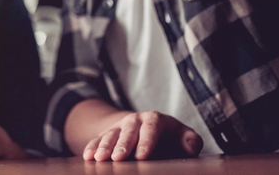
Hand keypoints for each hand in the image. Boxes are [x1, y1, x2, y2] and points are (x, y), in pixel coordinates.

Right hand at [82, 111, 202, 160]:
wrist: (146, 126)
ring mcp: (119, 126)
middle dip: (122, 145)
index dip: (146, 142)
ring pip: (110, 134)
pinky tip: (88, 156)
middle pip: (128, 131)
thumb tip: (190, 147)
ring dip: (104, 146)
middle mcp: (135, 119)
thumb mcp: (182, 135)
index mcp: (155, 119)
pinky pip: (97, 138)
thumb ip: (191, 140)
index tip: (142, 157)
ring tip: (99, 159)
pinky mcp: (107, 132)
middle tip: (118, 158)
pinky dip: (92, 147)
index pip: (151, 128)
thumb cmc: (169, 136)